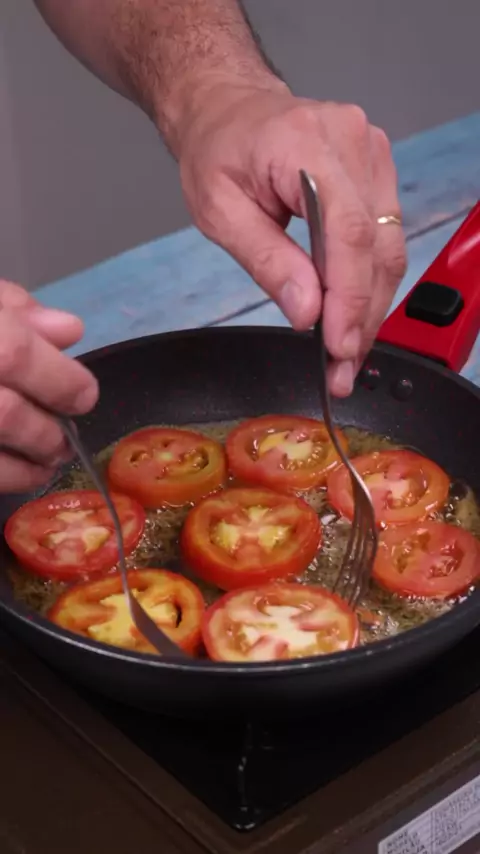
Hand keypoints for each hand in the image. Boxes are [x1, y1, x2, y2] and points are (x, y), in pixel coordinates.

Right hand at [0, 280, 97, 491]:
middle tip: (65, 439)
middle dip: (46, 432)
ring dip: (28, 465)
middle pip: (7, 415)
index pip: (16, 353)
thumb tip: (70, 331)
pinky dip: (8, 479)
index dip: (61, 380)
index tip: (85, 396)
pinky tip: (23, 474)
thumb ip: (13, 309)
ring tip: (49, 459)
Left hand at [176, 82, 406, 395]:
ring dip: (370, 308)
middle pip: (377, 245)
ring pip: (389, 248)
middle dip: (361, 317)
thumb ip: (267, 262)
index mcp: (305, 143)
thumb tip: (308, 312)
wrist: (229, 109)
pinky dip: (369, 283)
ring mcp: (371, 154)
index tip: (339, 347)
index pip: (348, 232)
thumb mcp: (219, 212)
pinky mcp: (376, 171)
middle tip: (341, 369)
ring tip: (346, 355)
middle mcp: (351, 142)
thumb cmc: (216, 152)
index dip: (349, 297)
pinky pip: (385, 238)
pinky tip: (352, 317)